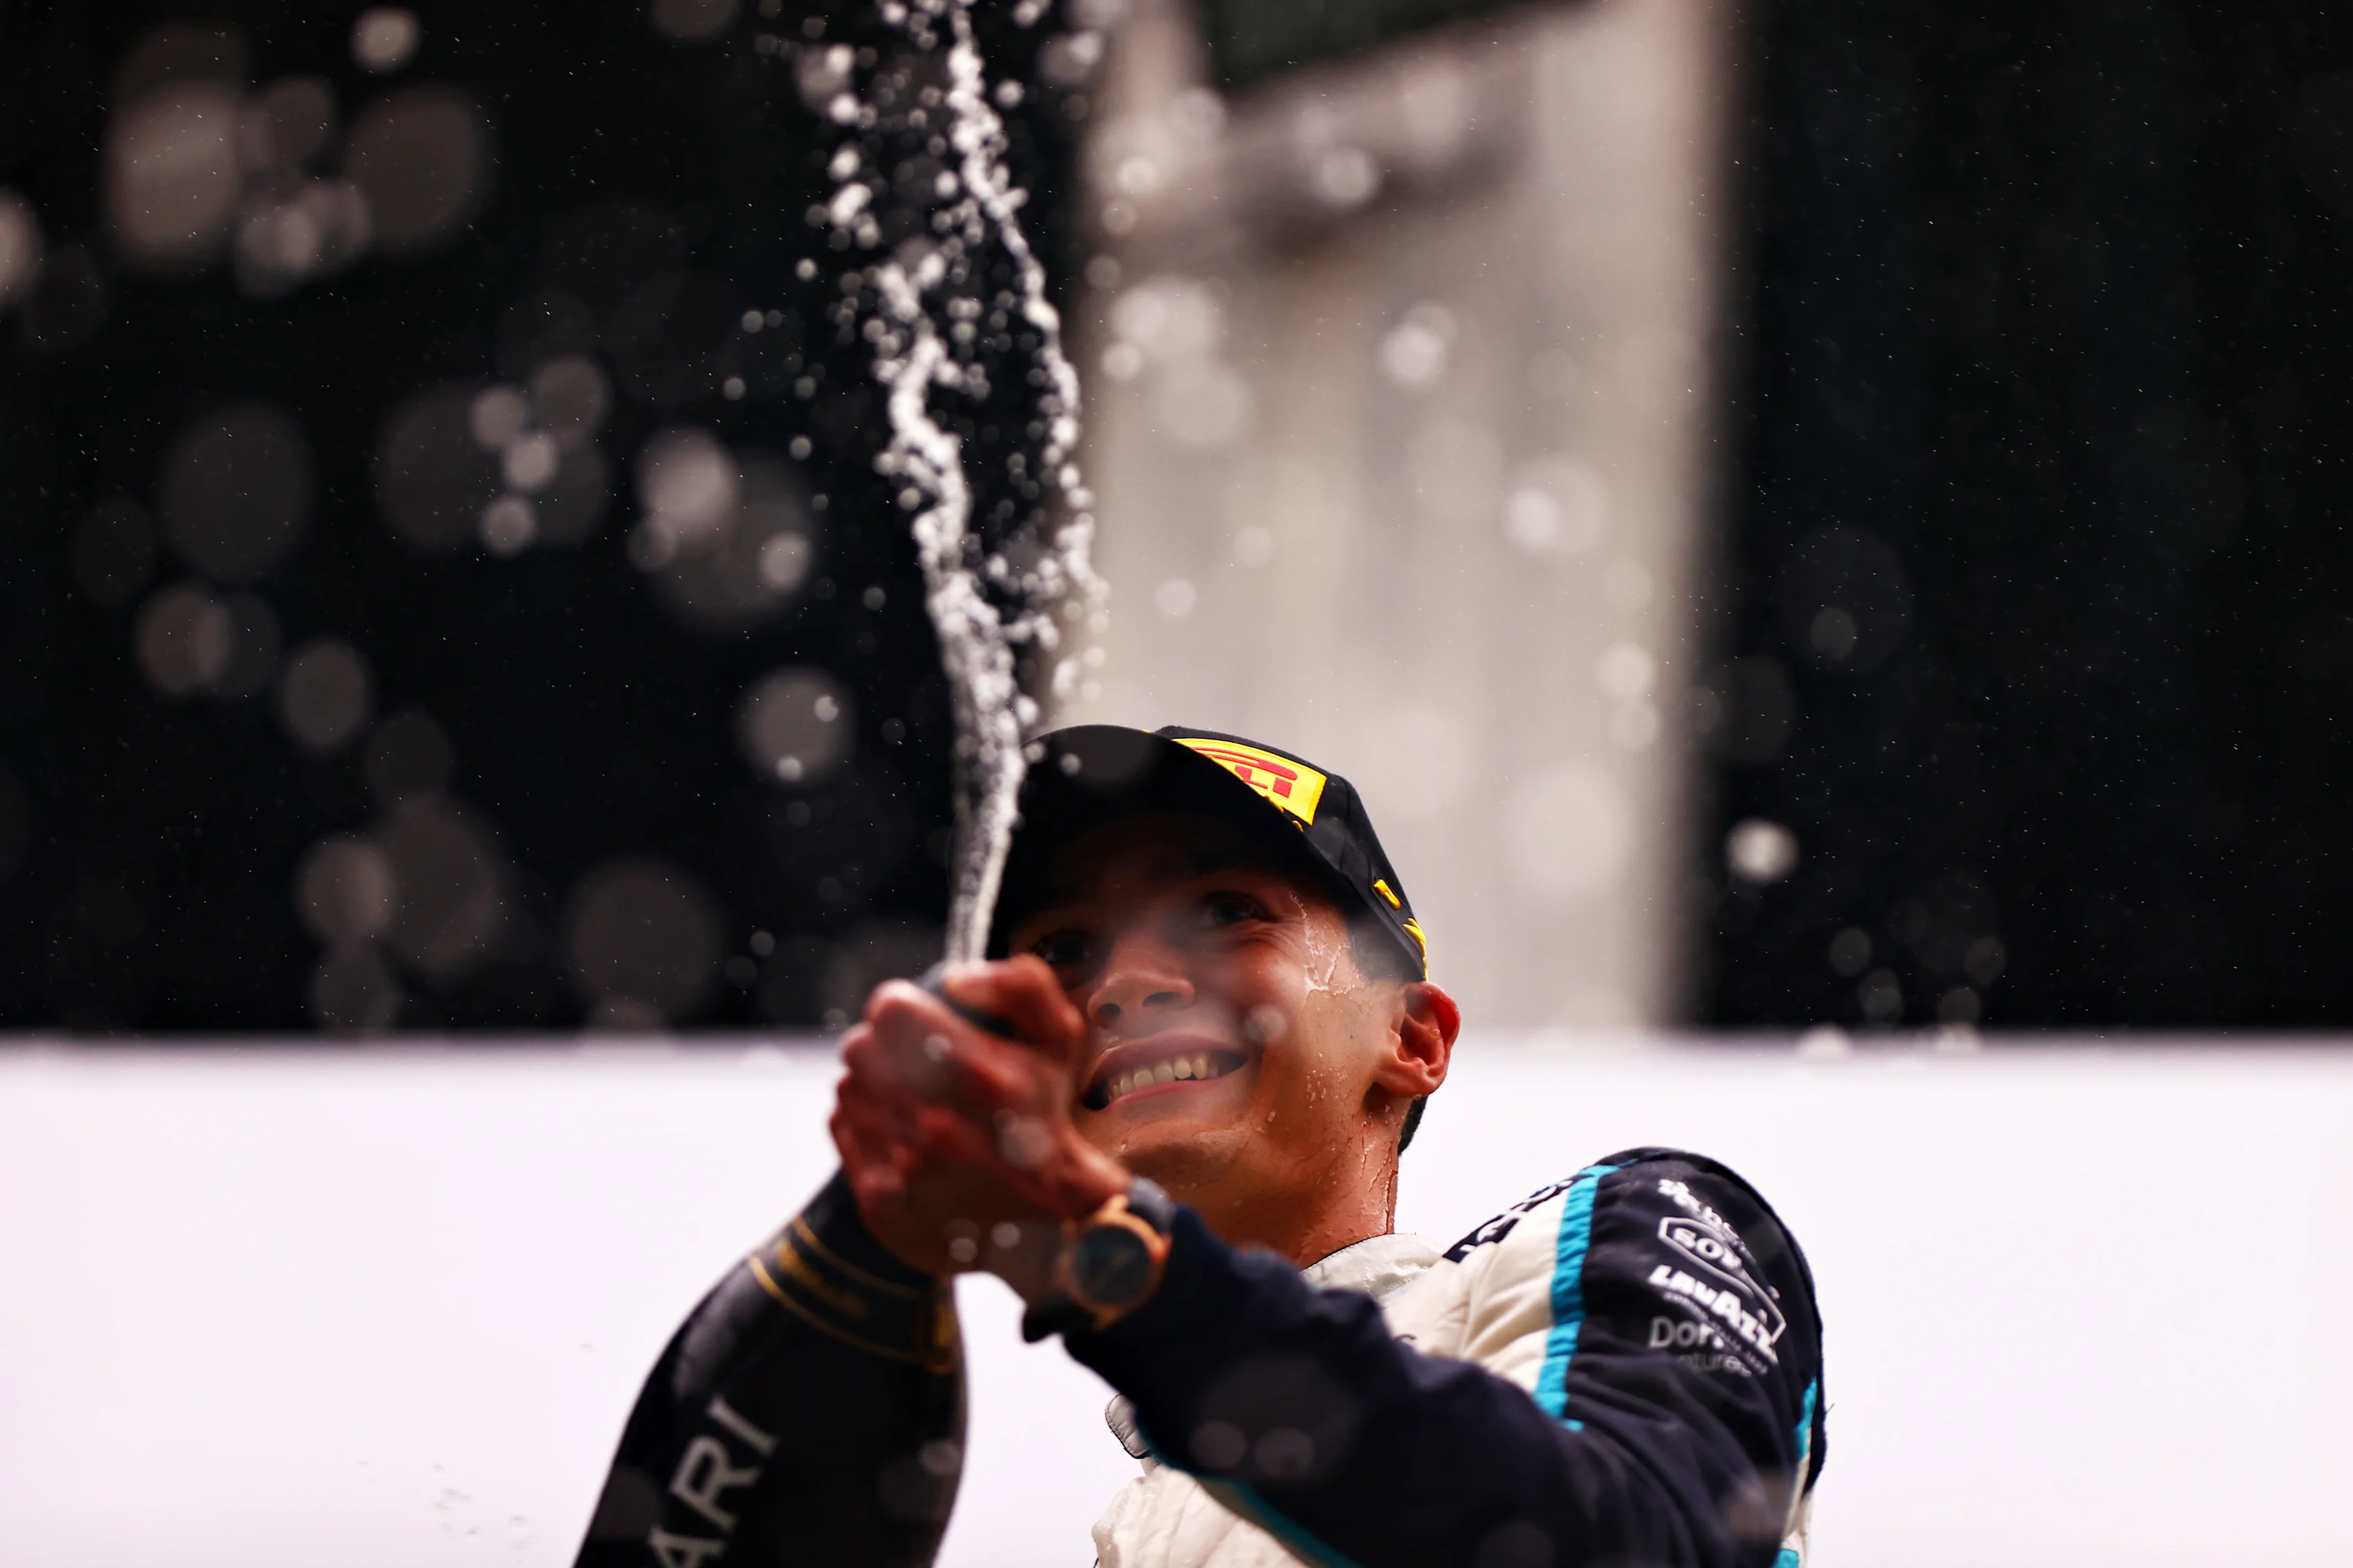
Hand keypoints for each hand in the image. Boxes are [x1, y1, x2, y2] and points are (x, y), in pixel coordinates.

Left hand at [830, 956, 1128, 1289]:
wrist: (1042, 1222)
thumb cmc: (1045, 1116)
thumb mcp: (1058, 1038)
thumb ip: (1019, 985)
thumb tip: (955, 978)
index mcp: (981, 1074)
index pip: (888, 1010)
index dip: (901, 1008)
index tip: (920, 1020)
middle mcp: (936, 1123)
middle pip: (860, 1048)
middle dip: (883, 1047)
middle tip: (916, 1062)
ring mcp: (903, 1166)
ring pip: (849, 1087)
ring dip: (873, 1084)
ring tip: (912, 1099)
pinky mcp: (878, 1199)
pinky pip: (841, 1126)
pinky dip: (862, 1121)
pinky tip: (897, 1130)